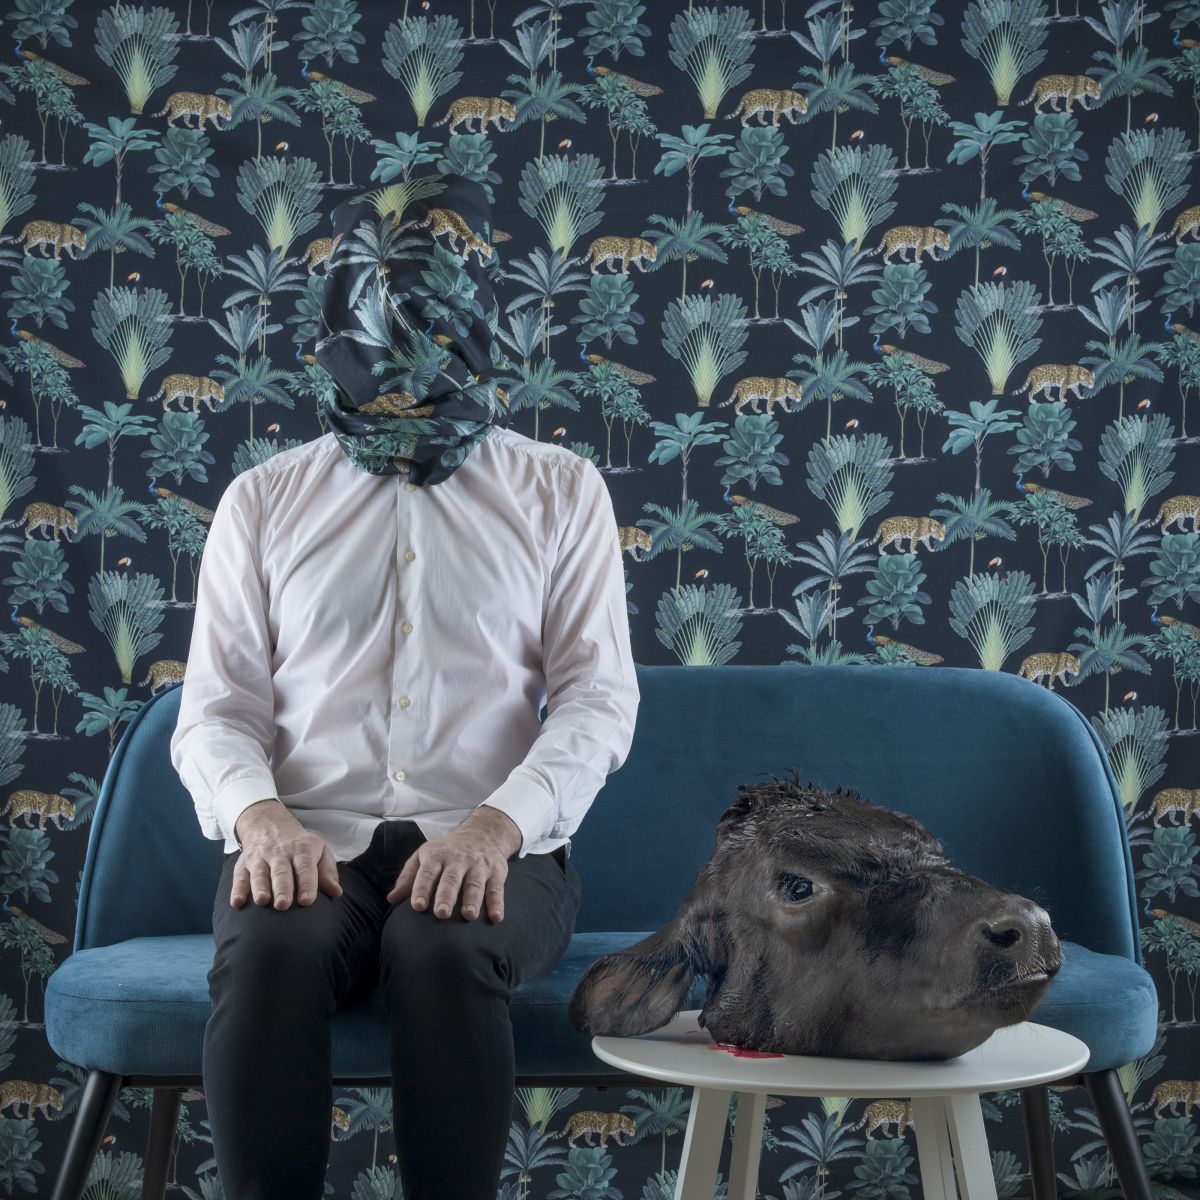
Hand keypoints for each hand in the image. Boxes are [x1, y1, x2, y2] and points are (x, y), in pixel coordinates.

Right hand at [230, 800, 342, 910]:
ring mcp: (259, 858)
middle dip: (282, 888)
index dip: (306, 883)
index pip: (305, 866)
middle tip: (283, 905)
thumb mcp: (319, 850)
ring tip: (262, 901)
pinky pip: (239, 877)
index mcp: (301, 849)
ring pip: (259, 873)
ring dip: (260, 887)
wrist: (269, 824)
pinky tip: (237, 902)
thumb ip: (327, 872)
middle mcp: (279, 853)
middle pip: (281, 871)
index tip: (307, 901)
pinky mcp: (243, 864)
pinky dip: (237, 889)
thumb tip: (336, 892)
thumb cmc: (300, 845)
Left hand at [387, 807, 520, 922]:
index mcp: (437, 856)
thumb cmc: (447, 850)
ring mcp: (478, 866)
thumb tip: (391, 899)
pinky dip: (498, 903)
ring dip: (472, 900)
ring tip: (468, 915)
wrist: (483, 832)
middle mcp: (458, 860)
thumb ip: (408, 877)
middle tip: (441, 913)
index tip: (417, 906)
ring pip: (475, 884)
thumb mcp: (425, 855)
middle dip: (446, 896)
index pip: (427, 872)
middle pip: (451, 879)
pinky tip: (496, 917)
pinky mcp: (496, 873)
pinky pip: (496, 889)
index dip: (422, 888)